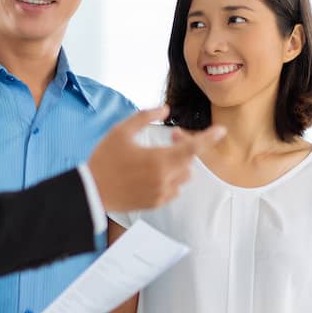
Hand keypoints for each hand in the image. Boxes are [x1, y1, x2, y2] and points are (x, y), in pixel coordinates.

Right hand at [88, 106, 225, 211]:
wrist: (91, 192)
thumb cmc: (104, 159)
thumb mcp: (121, 131)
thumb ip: (145, 116)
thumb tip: (165, 109)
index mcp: (158, 159)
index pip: (192, 148)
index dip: (209, 138)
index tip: (221, 130)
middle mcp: (164, 178)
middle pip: (189, 159)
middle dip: (185, 144)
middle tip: (172, 134)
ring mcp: (161, 193)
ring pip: (184, 175)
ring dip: (179, 162)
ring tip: (161, 154)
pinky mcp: (155, 203)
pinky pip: (175, 189)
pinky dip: (172, 178)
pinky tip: (155, 171)